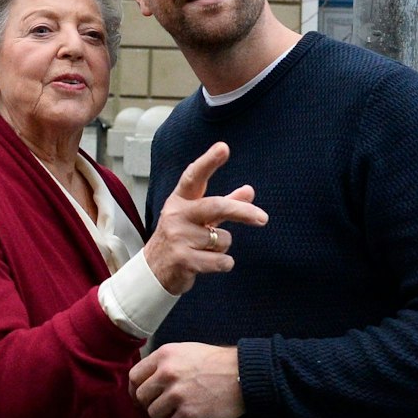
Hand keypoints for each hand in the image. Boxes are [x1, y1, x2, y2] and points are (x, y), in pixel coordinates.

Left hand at [130, 343, 244, 417]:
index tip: (142, 397)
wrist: (242, 374)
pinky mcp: (189, 414)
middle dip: (152, 404)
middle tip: (166, 406)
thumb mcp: (185, 351)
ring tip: (182, 410)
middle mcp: (167, 374)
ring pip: (154, 414)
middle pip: (142, 397)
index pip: (135, 376)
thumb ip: (164, 363)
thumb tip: (146, 381)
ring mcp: (178, 395)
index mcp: (165, 356)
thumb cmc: (216, 363)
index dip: (136, 390)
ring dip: (166, 416)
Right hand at [143, 141, 267, 294]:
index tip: (223, 147)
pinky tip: (211, 262)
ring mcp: (178, 237)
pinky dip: (224, 263)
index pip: (194, 176)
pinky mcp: (183, 259)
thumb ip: (224, 203)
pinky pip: (220, 260)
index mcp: (180, 200)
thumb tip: (250, 190)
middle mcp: (176, 214)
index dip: (209, 161)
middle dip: (242, 212)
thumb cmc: (181, 237)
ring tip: (206, 249)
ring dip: (224, 247)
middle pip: (216, 206)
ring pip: (223, 239)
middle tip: (263, 218)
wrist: (154, 270)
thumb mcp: (199, 217)